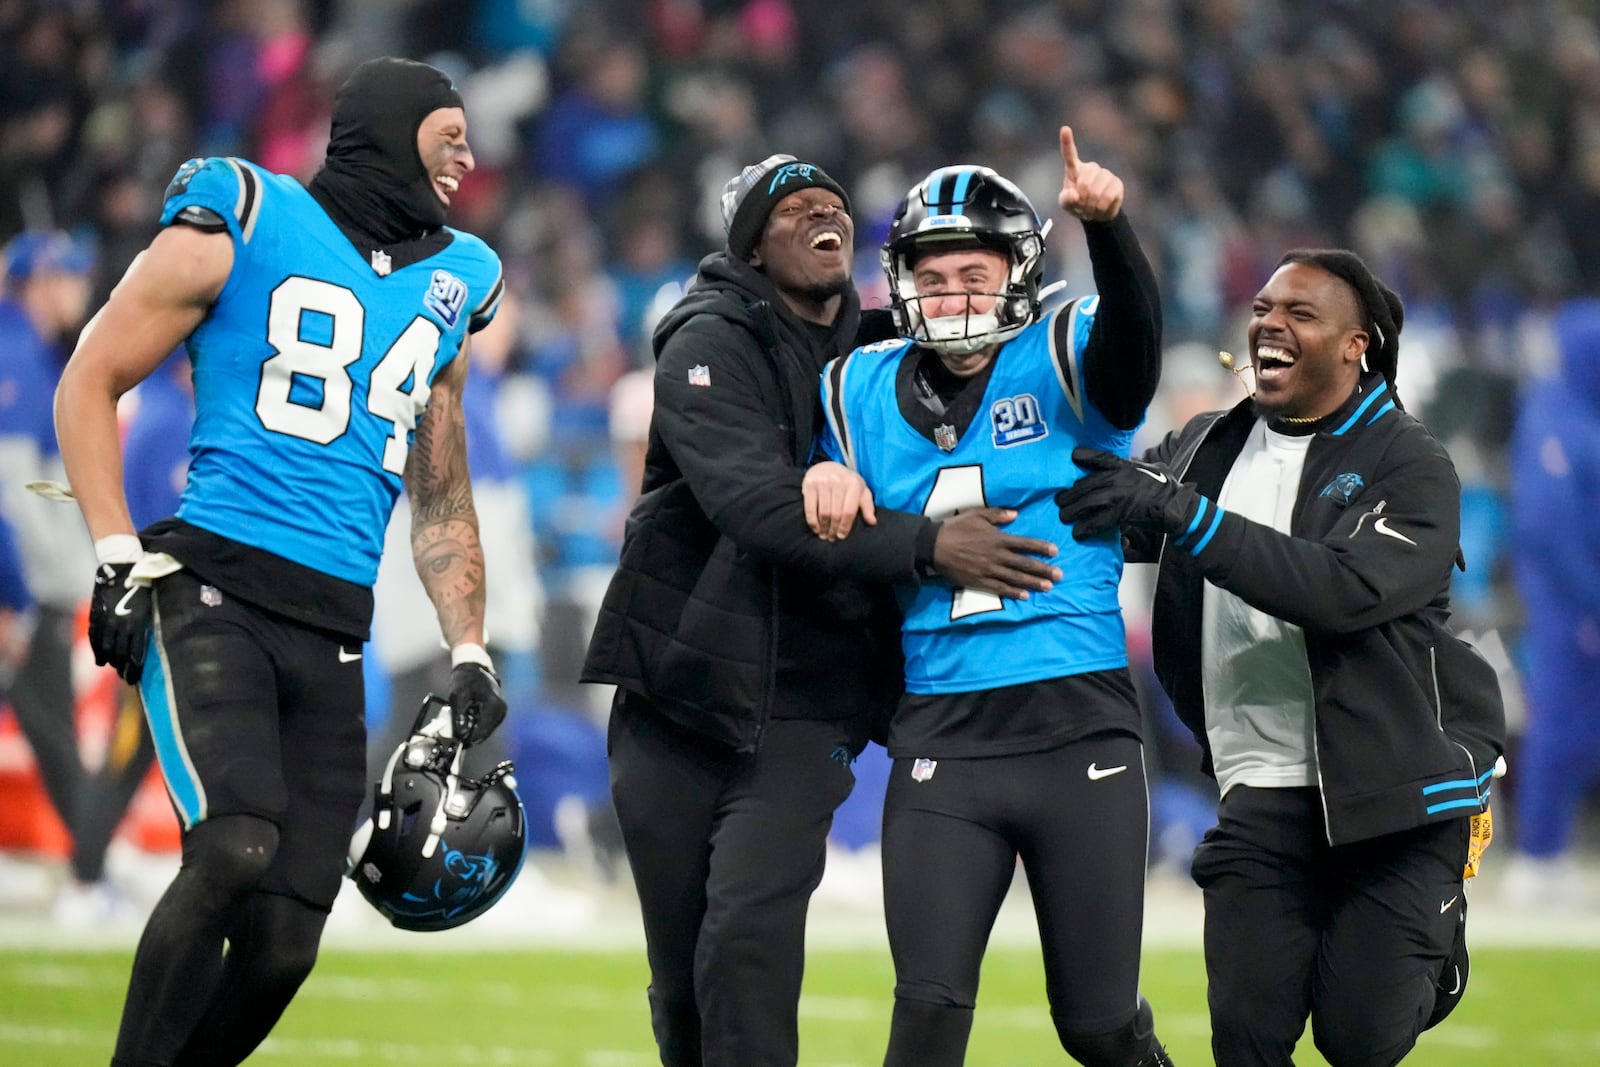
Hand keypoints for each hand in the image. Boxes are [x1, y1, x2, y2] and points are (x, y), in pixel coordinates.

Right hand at [89, 562, 151, 682]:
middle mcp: (121, 624)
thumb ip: (144, 626)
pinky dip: (97, 651)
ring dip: (111, 661)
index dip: (135, 667)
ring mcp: (107, 620)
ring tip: (115, 670)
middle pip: (120, 654)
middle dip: (124, 669)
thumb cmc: (142, 586)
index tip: (135, 678)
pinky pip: (95, 638)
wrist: (121, 568)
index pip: (135, 652)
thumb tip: (144, 645)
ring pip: (107, 648)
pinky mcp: (96, 615)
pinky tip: (101, 661)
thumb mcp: (148, 607)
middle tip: (127, 679)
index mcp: (138, 622)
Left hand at [448, 661, 505, 746]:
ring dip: (473, 729)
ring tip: (462, 720)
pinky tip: (468, 717)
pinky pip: (487, 725)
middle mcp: (502, 710)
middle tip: (456, 732)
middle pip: (485, 732)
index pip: (482, 731)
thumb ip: (459, 716)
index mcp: (495, 705)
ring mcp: (501, 711)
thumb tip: (460, 734)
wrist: (474, 667)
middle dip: (470, 734)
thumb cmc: (466, 679)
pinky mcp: (498, 712)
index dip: (468, 738)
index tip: (456, 740)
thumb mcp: (458, 696)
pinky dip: (477, 724)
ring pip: (486, 730)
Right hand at [803, 461, 876, 540]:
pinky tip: (815, 528)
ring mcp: (822, 482)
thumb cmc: (846, 483)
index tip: (842, 536)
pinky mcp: (809, 484)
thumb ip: (867, 506)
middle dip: (833, 529)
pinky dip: (812, 521)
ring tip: (823, 535)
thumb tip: (872, 522)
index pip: (849, 510)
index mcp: (853, 483)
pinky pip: (810, 508)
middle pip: (836, 513)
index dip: (845, 526)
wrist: (827, 466)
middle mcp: (838, 481)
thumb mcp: (861, 491)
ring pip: (823, 512)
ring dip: (823, 527)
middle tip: (831, 538)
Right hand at [932, 508, 1060, 597]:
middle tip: (1059, 575)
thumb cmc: (956, 528)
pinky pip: (999, 588)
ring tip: (1048, 587)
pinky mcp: (979, 581)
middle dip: (1043, 569)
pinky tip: (1025, 596)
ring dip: (1033, 582)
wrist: (934, 546)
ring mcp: (988, 570)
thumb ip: (997, 514)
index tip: (1055, 551)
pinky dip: (1013, 592)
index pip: (1025, 543)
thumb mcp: (976, 514)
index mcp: (997, 538)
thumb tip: (1016, 515)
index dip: (1041, 547)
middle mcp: (996, 555)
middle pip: (1024, 563)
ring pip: (1015, 577)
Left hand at [1054, 448, 1199, 540]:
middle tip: (1059, 501)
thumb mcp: (1152, 470)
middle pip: (1086, 484)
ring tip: (1064, 516)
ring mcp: (1119, 495)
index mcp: (1125, 466)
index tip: (1072, 457)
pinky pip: (1098, 521)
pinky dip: (1086, 528)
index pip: (1100, 458)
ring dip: (1072, 510)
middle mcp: (1119, 477)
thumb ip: (1136, 467)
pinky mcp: (1121, 513)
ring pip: (1087, 502)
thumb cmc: (1168, 489)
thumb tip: (1130, 463)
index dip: (1085, 456)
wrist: (1178, 507)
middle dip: (1070, 494)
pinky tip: (1078, 533)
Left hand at [1057, 126, 1123, 222]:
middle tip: (1082, 205)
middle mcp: (1091, 168)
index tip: (1065, 129)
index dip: (1067, 142)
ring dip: (1091, 205)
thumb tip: (1074, 194)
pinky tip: (1101, 208)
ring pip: (1096, 191)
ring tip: (1091, 207)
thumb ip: (1066, 199)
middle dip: (1082, 200)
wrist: (1096, 215)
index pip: (1069, 154)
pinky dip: (1102, 207)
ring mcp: (1104, 174)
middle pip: (1084, 183)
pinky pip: (1108, 196)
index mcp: (1074, 169)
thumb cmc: (1078, 205)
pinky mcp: (1116, 183)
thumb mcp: (1066, 204)